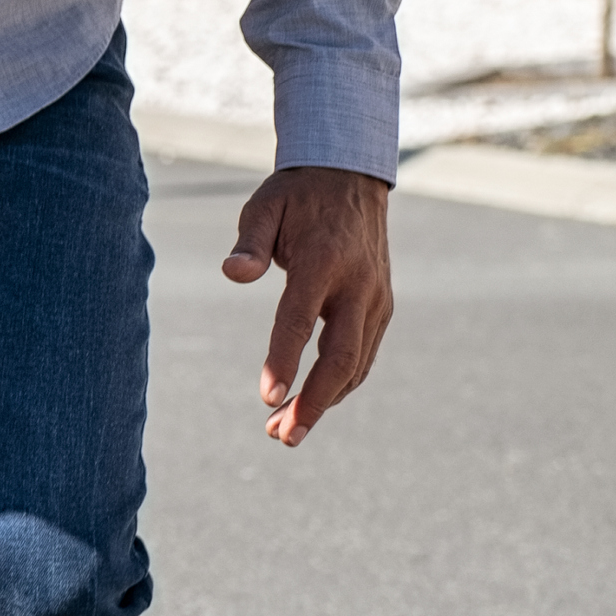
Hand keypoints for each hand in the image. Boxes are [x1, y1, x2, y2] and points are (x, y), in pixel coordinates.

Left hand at [223, 165, 394, 447]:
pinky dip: (340, 384)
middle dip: (313, 402)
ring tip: (285, 430)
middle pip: (340, 358)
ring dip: (324, 402)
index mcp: (324, 261)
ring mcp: (376, 300)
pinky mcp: (382, 308)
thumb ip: (250, 243)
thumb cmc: (295, 196)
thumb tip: (233, 273)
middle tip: (281, 436)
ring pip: (355, 365)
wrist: (350, 178)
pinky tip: (312, 403)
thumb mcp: (263, 207)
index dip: (283, 361)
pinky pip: (363, 356)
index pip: (300, 320)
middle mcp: (357, 286)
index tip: (266, 397)